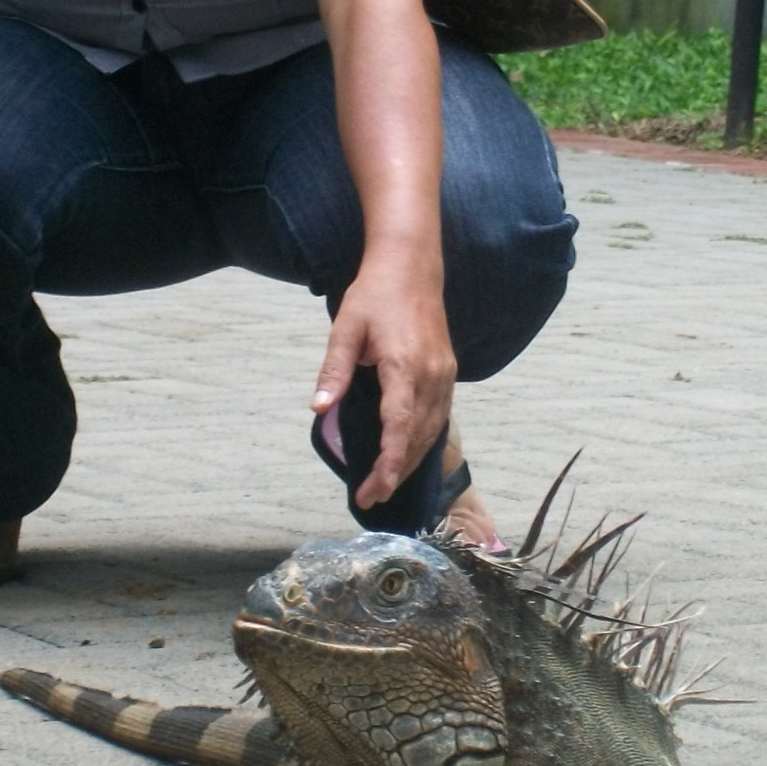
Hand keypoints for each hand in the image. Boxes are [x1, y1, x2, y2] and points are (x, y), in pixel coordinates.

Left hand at [311, 257, 454, 509]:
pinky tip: (407, 453)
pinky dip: (422, 442)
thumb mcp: (345, 328)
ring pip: (432, 432)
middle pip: (418, 438)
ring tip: (385, 484)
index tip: (375, 491)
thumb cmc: (374, 295)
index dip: (389, 463)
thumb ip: (334, 371)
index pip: (399, 426)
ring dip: (410, 462)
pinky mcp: (448, 373)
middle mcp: (431, 376)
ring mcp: (444, 375)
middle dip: (395, 473)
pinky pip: (439, 417)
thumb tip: (318, 408)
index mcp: (404, 366)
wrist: (412, 266)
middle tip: (370, 499)